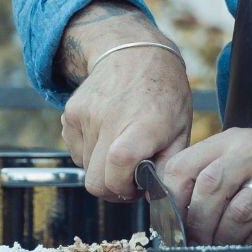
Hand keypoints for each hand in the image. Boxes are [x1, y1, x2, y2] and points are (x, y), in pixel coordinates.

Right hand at [58, 18, 192, 202]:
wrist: (135, 54)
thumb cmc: (164, 94)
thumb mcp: (180, 130)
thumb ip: (167, 167)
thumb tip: (154, 197)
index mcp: (142, 126)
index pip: (117, 169)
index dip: (123, 189)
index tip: (136, 187)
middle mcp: (109, 120)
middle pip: (95, 181)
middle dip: (111, 188)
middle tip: (128, 177)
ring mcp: (86, 116)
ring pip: (85, 168)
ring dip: (102, 167)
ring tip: (120, 148)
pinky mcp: (70, 113)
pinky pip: (75, 150)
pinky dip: (89, 152)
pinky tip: (107, 135)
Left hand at [159, 124, 251, 244]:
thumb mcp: (243, 149)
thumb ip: (210, 169)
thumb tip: (174, 208)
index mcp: (231, 140)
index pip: (185, 166)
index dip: (171, 198)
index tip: (171, 218)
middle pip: (209, 189)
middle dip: (196, 222)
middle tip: (194, 238)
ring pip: (237, 214)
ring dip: (221, 237)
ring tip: (218, 243)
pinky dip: (246, 243)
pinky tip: (243, 242)